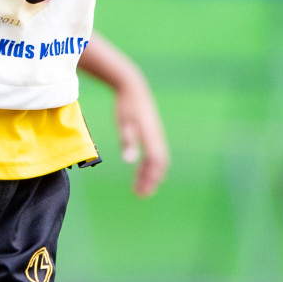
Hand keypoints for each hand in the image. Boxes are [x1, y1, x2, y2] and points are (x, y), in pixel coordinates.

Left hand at [112, 74, 168, 197]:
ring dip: (150, 175)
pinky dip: (148, 166)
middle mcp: (157, 137)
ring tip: (138, 188)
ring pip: (157, 160)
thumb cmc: (125, 104)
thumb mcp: (123, 123)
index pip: (156, 161)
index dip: (151, 177)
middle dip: (152, 181)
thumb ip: (127, 141)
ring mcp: (156, 135)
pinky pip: (154, 154)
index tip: (141, 190)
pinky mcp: (152, 134)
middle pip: (159, 164)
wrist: (133, 87)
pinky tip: (140, 173)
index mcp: (151, 135)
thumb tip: (129, 160)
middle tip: (140, 194)